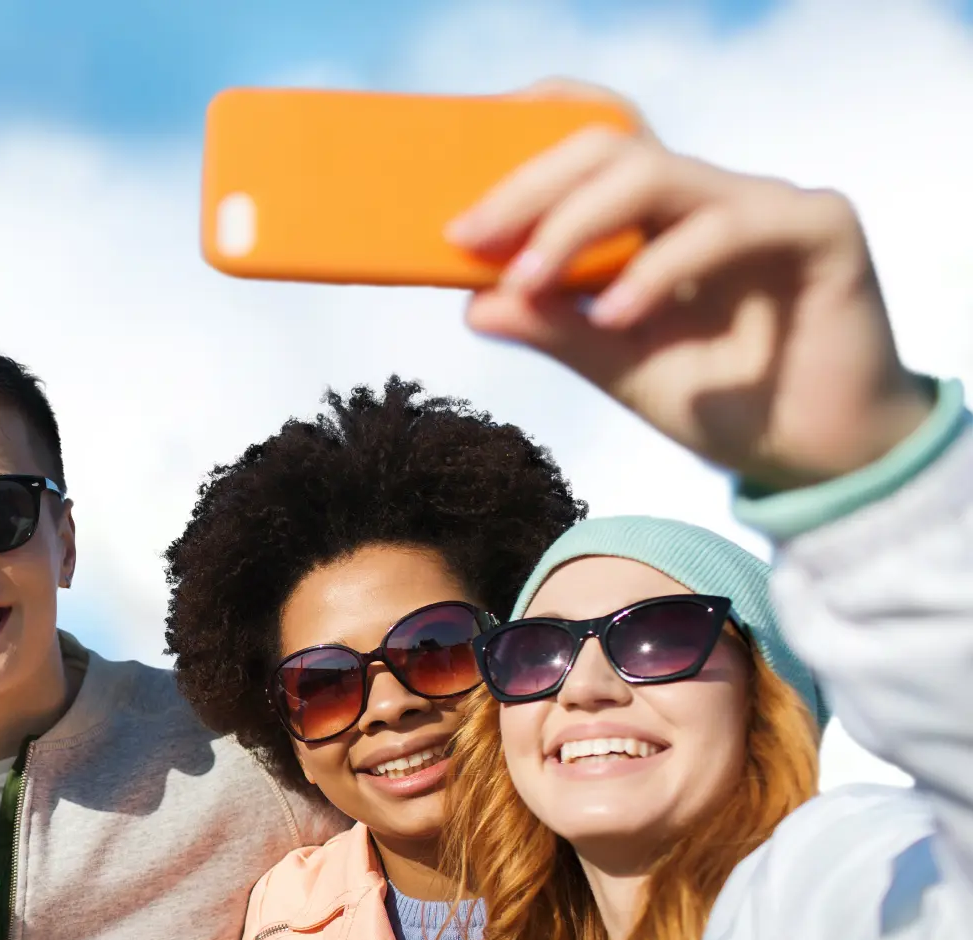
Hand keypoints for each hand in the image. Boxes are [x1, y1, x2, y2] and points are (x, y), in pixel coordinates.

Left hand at [448, 94, 933, 489]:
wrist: (821, 458)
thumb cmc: (723, 402)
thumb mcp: (617, 364)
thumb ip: (553, 326)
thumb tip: (473, 301)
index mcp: (660, 216)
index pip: (592, 145)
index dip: (527, 144)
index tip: (455, 189)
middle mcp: (708, 195)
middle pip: (609, 148)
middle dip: (528, 189)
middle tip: (468, 237)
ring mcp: (764, 203)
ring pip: (656, 174)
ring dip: (576, 225)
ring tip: (528, 280)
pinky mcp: (818, 227)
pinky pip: (726, 226)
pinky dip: (659, 269)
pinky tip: (617, 317)